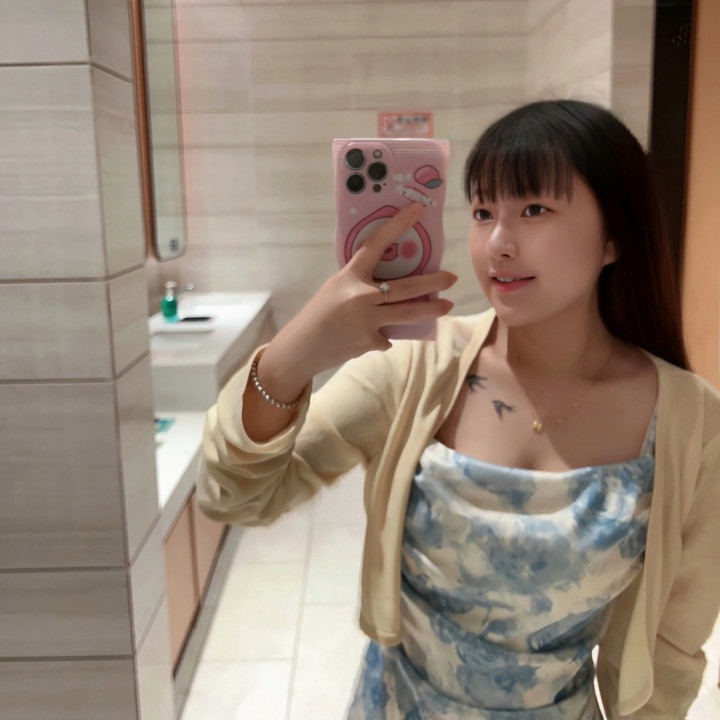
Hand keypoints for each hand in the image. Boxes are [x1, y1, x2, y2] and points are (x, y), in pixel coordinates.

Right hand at [259, 203, 456, 395]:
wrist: (301, 347)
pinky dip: (383, 337)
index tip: (417, 210)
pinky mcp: (369, 342)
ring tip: (447, 305)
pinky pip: (388, 337)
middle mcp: (361, 296)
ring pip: (409, 314)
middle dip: (434, 282)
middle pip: (407, 287)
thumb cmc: (319, 314)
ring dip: (432, 309)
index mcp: (350, 275)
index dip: (397, 225)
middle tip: (452, 277)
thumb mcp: (337, 288)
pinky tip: (369, 337)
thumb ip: (361, 282)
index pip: (376, 244)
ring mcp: (367, 320)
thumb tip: (393, 284)